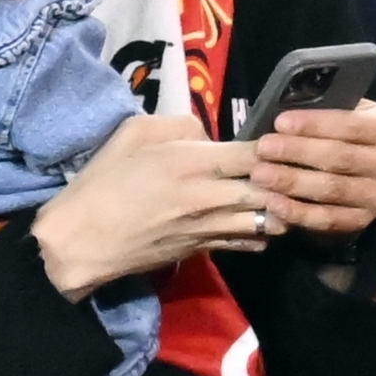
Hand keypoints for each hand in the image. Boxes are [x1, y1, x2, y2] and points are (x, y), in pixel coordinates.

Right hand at [31, 116, 275, 299]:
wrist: (85, 238)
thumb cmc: (104, 180)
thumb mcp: (133, 133)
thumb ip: (179, 126)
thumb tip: (211, 135)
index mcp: (189, 160)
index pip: (252, 154)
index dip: (273, 150)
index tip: (279, 145)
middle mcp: (207, 195)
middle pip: (269, 189)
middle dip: (285, 181)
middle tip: (291, 173)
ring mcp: (210, 226)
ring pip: (268, 220)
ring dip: (280, 209)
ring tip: (282, 197)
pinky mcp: (207, 249)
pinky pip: (251, 242)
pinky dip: (264, 233)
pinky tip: (262, 222)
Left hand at [252, 101, 375, 238]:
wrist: (370, 160)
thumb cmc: (348, 126)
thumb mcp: (347, 107)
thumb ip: (325, 109)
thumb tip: (283, 112)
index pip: (352, 125)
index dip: (314, 125)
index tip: (280, 123)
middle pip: (342, 158)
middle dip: (297, 153)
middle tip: (263, 149)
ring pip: (334, 189)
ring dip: (293, 183)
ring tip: (261, 174)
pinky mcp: (367, 220)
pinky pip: (331, 219)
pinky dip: (300, 213)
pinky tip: (275, 203)